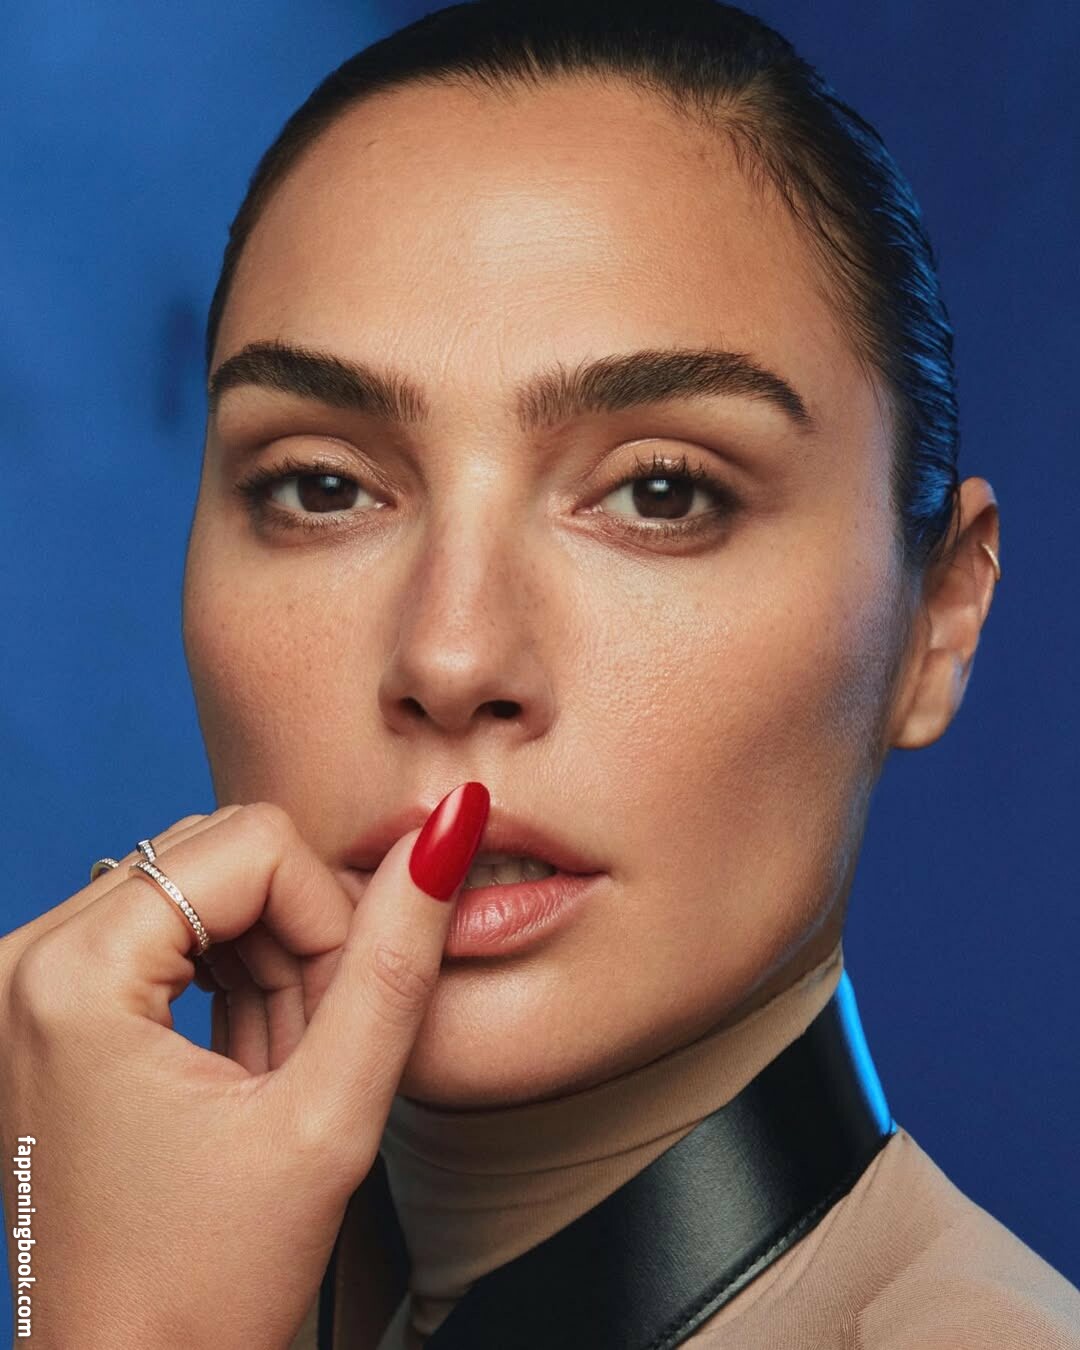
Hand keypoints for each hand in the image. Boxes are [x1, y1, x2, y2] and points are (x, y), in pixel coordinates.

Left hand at [0, 783, 488, 1348]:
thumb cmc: (208, 1284)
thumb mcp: (329, 1118)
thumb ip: (394, 960)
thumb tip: (447, 829)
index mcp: (71, 975)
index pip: (255, 844)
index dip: (330, 921)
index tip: (334, 1027)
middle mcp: (24, 959)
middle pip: (219, 853)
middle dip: (297, 935)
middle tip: (310, 1050)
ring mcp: (23, 981)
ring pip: (198, 882)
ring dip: (270, 956)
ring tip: (279, 1066)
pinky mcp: (40, 1003)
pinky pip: (160, 922)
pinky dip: (226, 970)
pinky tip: (244, 1056)